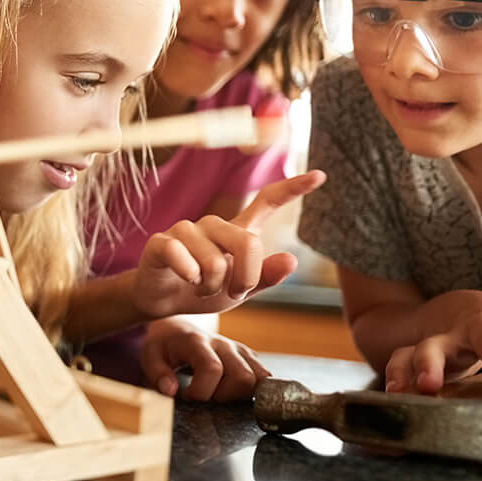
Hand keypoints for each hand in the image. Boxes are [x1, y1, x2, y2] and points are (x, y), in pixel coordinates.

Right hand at [133, 171, 325, 318]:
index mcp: (235, 232)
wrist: (161, 304)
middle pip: (248, 243)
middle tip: (231, 292)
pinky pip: (183, 257)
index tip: (321, 176)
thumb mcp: (238, 291)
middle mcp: (213, 224)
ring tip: (200, 288)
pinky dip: (189, 276)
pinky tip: (184, 279)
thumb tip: (291, 260)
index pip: (266, 202)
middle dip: (245, 278)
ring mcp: (186, 230)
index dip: (293, 189)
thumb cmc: (201, 292)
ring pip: (215, 261)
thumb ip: (264, 277)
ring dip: (211, 287)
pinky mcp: (161, 242)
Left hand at [140, 317, 269, 400]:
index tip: (187, 396)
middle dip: (225, 398)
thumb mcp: (150, 356)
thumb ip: (157, 373)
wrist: (177, 330)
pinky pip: (263, 377)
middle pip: (243, 378)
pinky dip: (252, 390)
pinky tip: (231, 392)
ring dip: (241, 395)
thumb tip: (171, 390)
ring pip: (260, 379)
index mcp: (197, 342)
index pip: (212, 369)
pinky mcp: (249, 357)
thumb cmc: (164, 346)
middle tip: (206, 397)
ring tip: (218, 394)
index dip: (201, 392)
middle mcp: (224, 344)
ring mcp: (240, 350)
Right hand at [385, 290, 481, 394]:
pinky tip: (396, 398)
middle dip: (431, 365)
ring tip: (402, 394)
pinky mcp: (414, 361)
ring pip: (408, 355)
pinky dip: (394, 380)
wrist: (459, 309)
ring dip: (403, 374)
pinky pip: (397, 365)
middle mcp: (451, 335)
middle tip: (431, 385)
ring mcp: (429, 347)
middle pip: (437, 345)